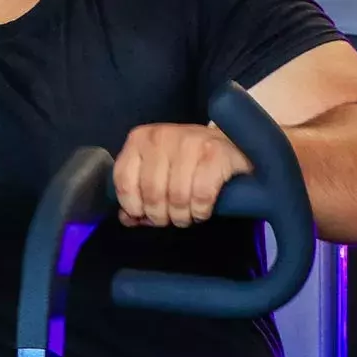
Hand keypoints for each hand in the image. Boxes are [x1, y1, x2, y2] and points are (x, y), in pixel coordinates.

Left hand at [112, 123, 251, 227]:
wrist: (232, 145)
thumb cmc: (189, 162)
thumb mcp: (158, 172)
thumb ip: (139, 194)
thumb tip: (127, 218)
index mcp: (140, 139)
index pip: (124, 180)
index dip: (133, 206)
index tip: (144, 215)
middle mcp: (162, 136)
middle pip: (152, 191)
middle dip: (160, 215)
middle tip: (170, 219)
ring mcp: (190, 142)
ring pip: (176, 196)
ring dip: (182, 215)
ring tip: (187, 216)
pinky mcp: (216, 153)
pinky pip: (201, 195)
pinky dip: (200, 210)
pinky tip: (202, 211)